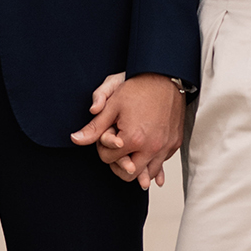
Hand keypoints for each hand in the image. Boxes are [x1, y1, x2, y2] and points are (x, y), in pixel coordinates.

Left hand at [71, 72, 185, 189]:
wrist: (166, 76)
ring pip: (148, 174)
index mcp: (133, 139)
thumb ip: (94, 127)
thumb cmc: (139, 88)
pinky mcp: (175, 144)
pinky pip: (162, 163)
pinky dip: (153, 163)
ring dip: (138, 168)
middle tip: (116, 152)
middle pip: (128, 174)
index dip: (103, 149)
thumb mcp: (112, 104)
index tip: (106, 136)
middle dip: (118, 164)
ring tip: (130, 156)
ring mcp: (165, 147)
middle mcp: (152, 147)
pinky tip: (147, 160)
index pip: (108, 159)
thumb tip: (75, 139)